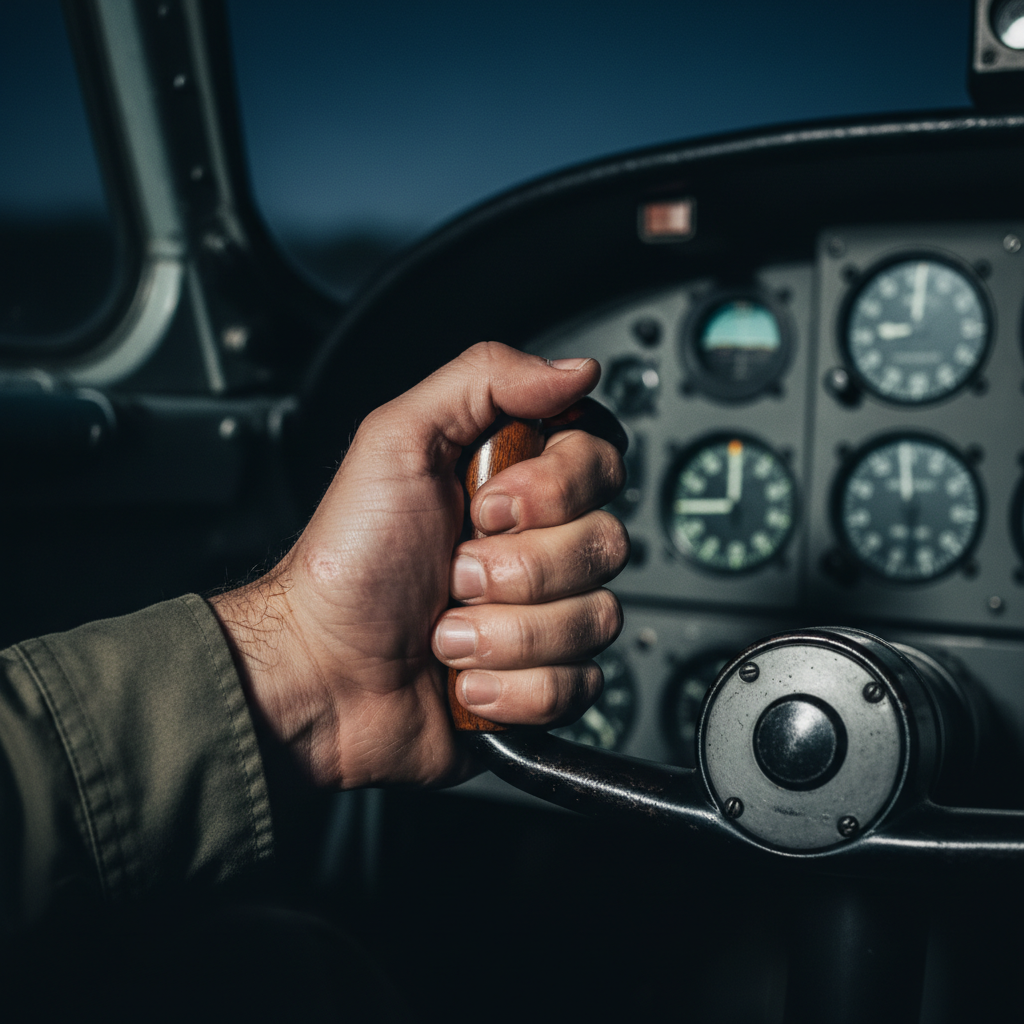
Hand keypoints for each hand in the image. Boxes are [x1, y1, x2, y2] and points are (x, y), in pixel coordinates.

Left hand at [210, 343, 627, 788]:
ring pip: (596, 619)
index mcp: (514, 483)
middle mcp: (537, 546)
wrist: (319, 676)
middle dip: (518, 569)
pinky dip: (511, 687)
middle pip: (606, 543)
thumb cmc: (346, 564)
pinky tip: (463, 678)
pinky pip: (579, 684)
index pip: (600, 460)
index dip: (555, 489)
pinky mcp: (542, 681)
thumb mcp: (398, 441)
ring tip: (446, 631)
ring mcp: (542, 617)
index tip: (487, 505)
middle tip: (452, 571)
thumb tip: (576, 370)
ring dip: (505, 634)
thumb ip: (485, 380)